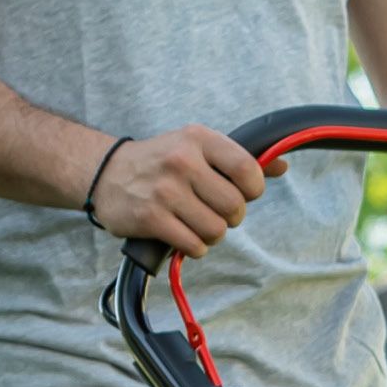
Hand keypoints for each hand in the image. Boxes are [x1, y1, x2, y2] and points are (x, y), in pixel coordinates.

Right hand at [89, 125, 284, 256]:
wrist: (104, 173)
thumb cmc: (161, 163)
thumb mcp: (197, 148)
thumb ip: (238, 159)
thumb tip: (282, 165)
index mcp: (199, 139)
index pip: (248, 171)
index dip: (252, 190)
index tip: (241, 192)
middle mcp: (182, 161)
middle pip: (235, 208)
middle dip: (229, 217)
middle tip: (211, 210)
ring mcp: (165, 190)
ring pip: (217, 231)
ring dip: (210, 234)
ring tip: (192, 220)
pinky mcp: (151, 218)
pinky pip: (195, 246)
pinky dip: (193, 247)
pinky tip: (179, 232)